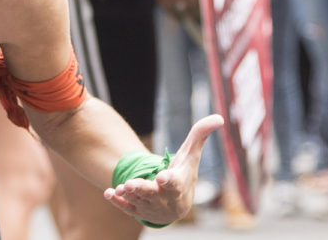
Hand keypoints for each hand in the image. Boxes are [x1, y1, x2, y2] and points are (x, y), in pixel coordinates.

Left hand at [103, 114, 223, 224]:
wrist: (176, 205)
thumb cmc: (184, 174)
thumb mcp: (191, 156)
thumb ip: (200, 135)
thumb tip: (219, 117)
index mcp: (179, 184)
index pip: (175, 184)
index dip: (169, 181)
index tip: (162, 178)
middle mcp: (165, 198)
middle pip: (153, 194)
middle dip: (143, 188)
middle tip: (131, 183)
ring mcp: (151, 205)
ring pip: (138, 200)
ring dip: (129, 193)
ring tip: (122, 186)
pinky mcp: (138, 210)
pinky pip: (126, 207)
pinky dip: (117, 201)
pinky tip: (108, 193)